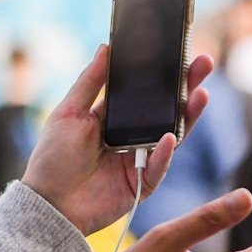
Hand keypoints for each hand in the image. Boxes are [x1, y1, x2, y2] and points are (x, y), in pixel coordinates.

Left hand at [21, 44, 213, 236]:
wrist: (48, 203)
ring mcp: (139, 160)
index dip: (162, 74)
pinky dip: (163, 152)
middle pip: (165, 110)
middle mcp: (131, 137)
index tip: (177, 51)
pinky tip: (169, 136)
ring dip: (187, 115)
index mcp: (113, 118)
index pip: (144, 91)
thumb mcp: (69, 112)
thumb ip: (90, 82)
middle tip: (203, 63)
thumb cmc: (53, 158)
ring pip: (171, 135)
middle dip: (186, 87)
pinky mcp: (142, 184)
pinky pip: (158, 166)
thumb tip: (105, 47)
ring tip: (200, 93)